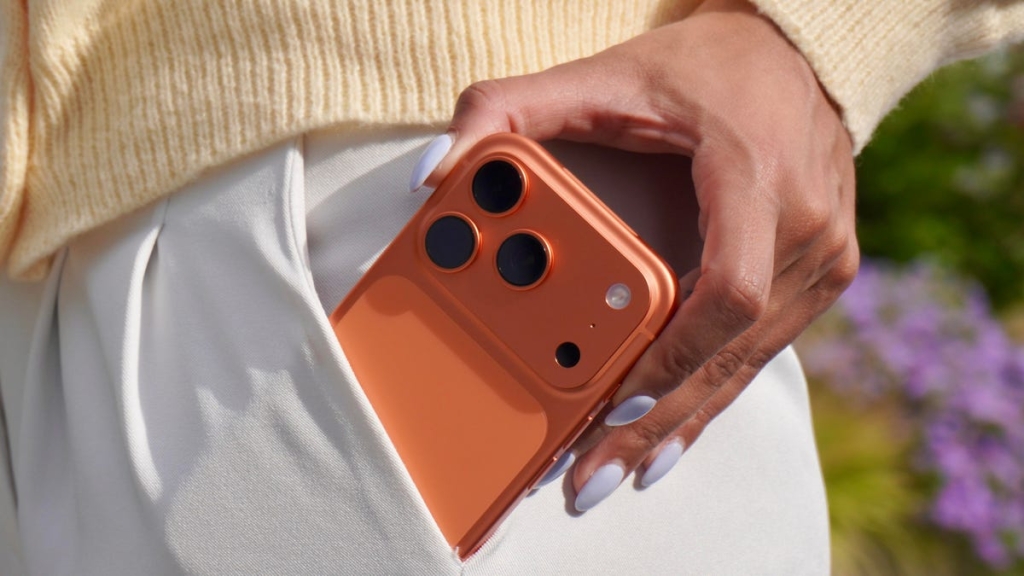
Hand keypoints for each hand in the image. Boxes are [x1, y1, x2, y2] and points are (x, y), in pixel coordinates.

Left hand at [413, 0, 857, 510]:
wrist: (791, 50)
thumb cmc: (699, 66)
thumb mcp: (600, 74)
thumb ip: (507, 110)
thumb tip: (435, 170)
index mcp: (755, 177)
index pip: (728, 292)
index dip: (673, 360)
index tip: (614, 408)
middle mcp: (804, 227)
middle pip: (731, 353)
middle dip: (659, 424)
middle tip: (593, 476)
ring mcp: (823, 256)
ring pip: (746, 365)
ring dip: (683, 422)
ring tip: (620, 470)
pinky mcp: (823, 272)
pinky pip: (759, 349)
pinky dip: (708, 391)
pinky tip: (668, 430)